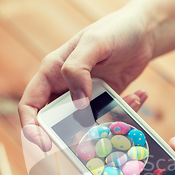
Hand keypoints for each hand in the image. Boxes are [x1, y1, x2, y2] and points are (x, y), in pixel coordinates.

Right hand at [19, 8, 154, 150]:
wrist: (143, 32)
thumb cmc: (114, 30)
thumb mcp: (93, 43)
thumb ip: (78, 70)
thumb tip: (78, 103)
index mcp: (51, 73)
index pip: (30, 105)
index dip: (31, 128)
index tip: (44, 144)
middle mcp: (65, 87)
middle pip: (54, 122)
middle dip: (68, 136)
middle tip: (85, 145)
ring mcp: (85, 96)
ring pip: (84, 124)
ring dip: (103, 124)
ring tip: (125, 109)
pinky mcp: (105, 101)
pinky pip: (108, 117)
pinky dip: (123, 112)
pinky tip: (138, 96)